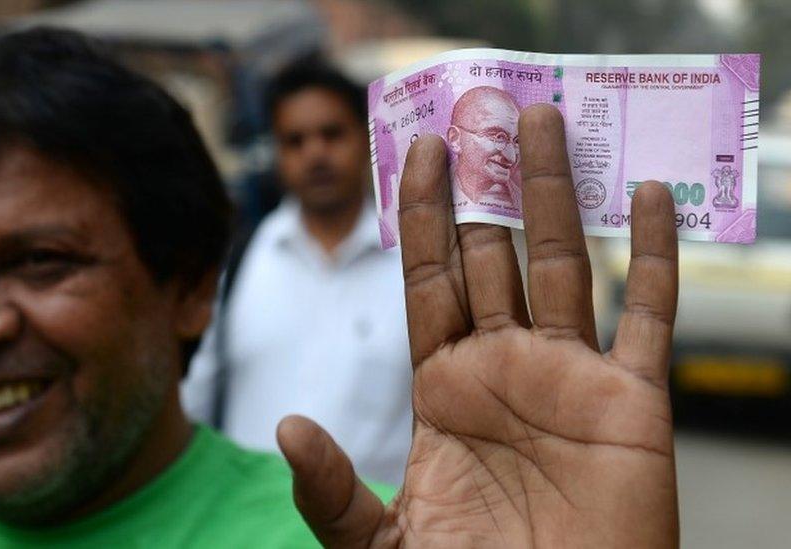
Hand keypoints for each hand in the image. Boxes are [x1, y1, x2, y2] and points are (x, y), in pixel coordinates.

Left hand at [277, 105, 679, 547]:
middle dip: (484, 185)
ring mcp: (568, 378)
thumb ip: (331, 489)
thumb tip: (287, 426)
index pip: (430, 278)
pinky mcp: (631, 404)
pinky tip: (650, 199)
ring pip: (559, 263)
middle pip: (491, 255)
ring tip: (542, 123)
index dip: (424, 214)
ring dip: (554, 193)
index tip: (418, 149)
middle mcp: (503, 367)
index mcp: (443, 386)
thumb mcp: (381, 543)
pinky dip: (657, 257)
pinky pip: (648, 316)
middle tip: (480, 112)